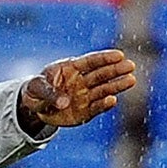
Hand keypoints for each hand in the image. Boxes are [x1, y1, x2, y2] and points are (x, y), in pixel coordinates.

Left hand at [18, 49, 137, 131]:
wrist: (35, 107)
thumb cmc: (35, 91)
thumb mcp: (35, 88)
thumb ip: (48, 93)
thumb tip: (64, 102)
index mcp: (71, 68)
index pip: (91, 61)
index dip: (105, 58)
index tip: (119, 55)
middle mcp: (82, 81)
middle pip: (102, 74)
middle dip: (116, 70)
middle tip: (131, 66)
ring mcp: (84, 96)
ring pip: (103, 89)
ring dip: (117, 86)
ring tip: (131, 80)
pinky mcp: (84, 112)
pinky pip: (96, 108)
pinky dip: (104, 105)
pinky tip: (113, 100)